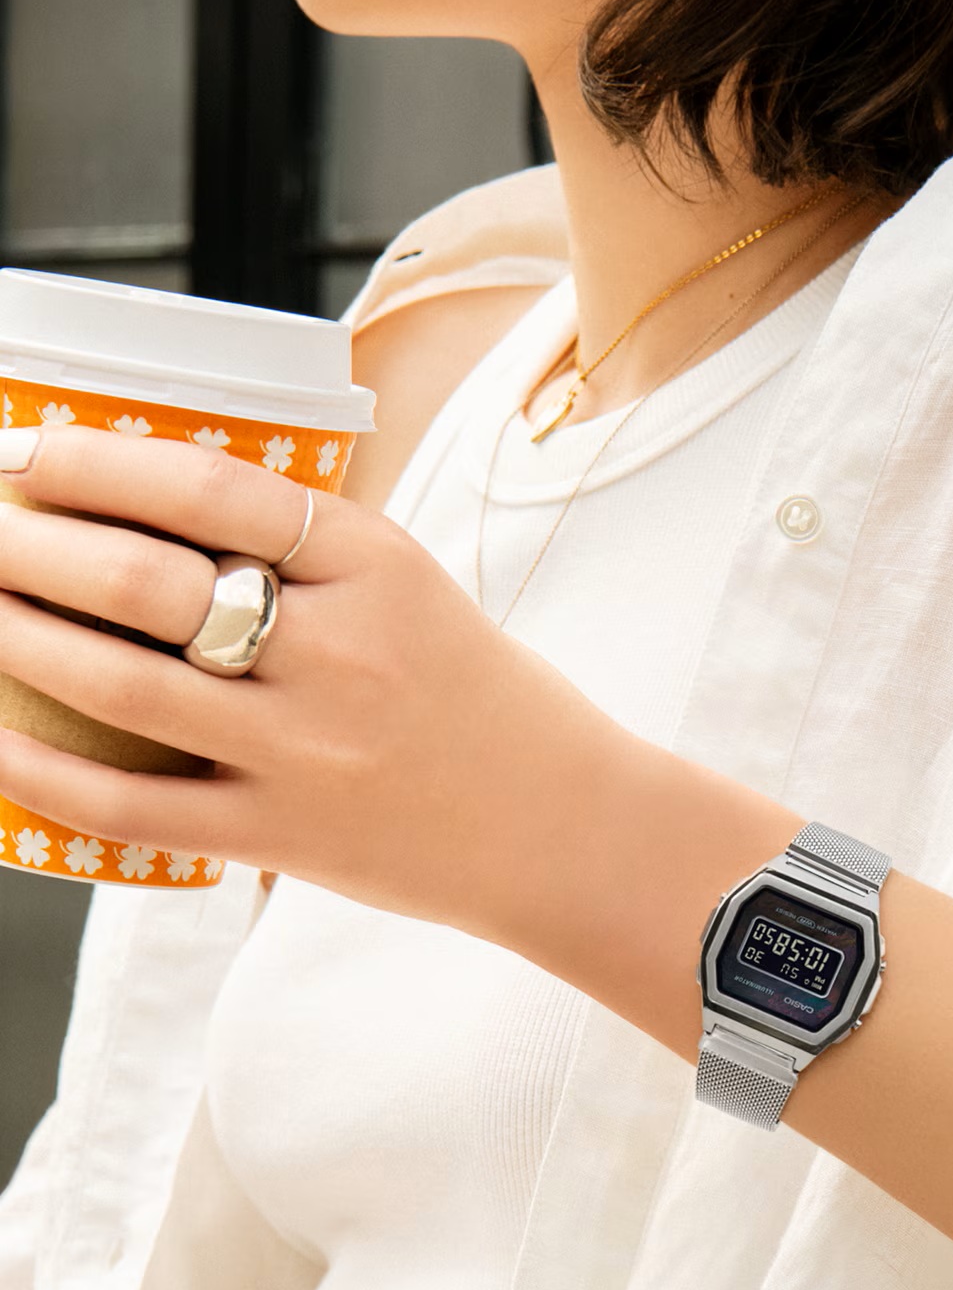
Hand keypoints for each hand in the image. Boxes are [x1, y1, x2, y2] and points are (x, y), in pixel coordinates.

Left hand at [0, 427, 618, 940]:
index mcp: (376, 568)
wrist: (561, 826)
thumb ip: (307, 552)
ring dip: (15, 637)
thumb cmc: (480, 697)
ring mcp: (305, 751)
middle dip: (26, 544)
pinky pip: (132, 806)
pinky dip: (43, 771)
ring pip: (121, 684)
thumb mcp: (412, 590)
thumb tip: (157, 507)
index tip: (28, 453)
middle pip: (144, 581)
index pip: (209, 491)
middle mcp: (337, 653)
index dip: (95, 462)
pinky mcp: (280, 837)